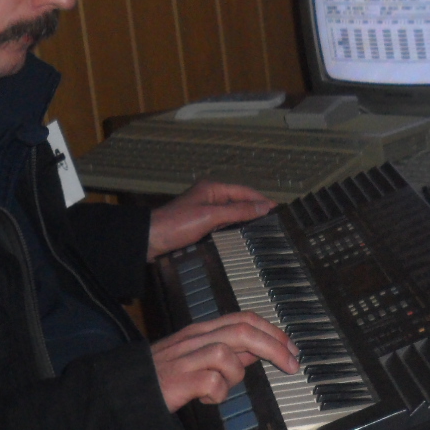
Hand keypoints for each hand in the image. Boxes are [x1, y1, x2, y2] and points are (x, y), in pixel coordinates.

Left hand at [146, 180, 274, 258]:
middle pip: (239, 202)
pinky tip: (244, 238)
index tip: (279, 210)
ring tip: (265, 230)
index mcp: (212, 189)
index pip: (244, 192)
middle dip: (256, 210)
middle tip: (276, 222)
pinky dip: (235, 229)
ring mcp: (204, 212)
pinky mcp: (200, 225)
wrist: (150, 240)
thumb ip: (238, 211)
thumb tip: (264, 207)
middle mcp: (210, 197)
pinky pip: (223, 224)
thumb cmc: (177, 225)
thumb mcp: (210, 216)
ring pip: (232, 214)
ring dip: (246, 220)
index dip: (262, 200)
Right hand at [152, 312, 297, 411]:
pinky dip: (217, 393)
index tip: (291, 347)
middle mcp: (195, 338)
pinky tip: (206, 398)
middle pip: (242, 330)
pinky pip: (213, 382)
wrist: (126, 390)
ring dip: (235, 374)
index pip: (243, 319)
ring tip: (221, 387)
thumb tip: (257, 351)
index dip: (272, 331)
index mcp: (201, 331)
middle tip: (292, 364)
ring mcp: (186, 357)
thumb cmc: (162, 376)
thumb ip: (226, 352)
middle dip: (274, 346)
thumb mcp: (197, 356)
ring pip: (227, 354)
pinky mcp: (179, 379)